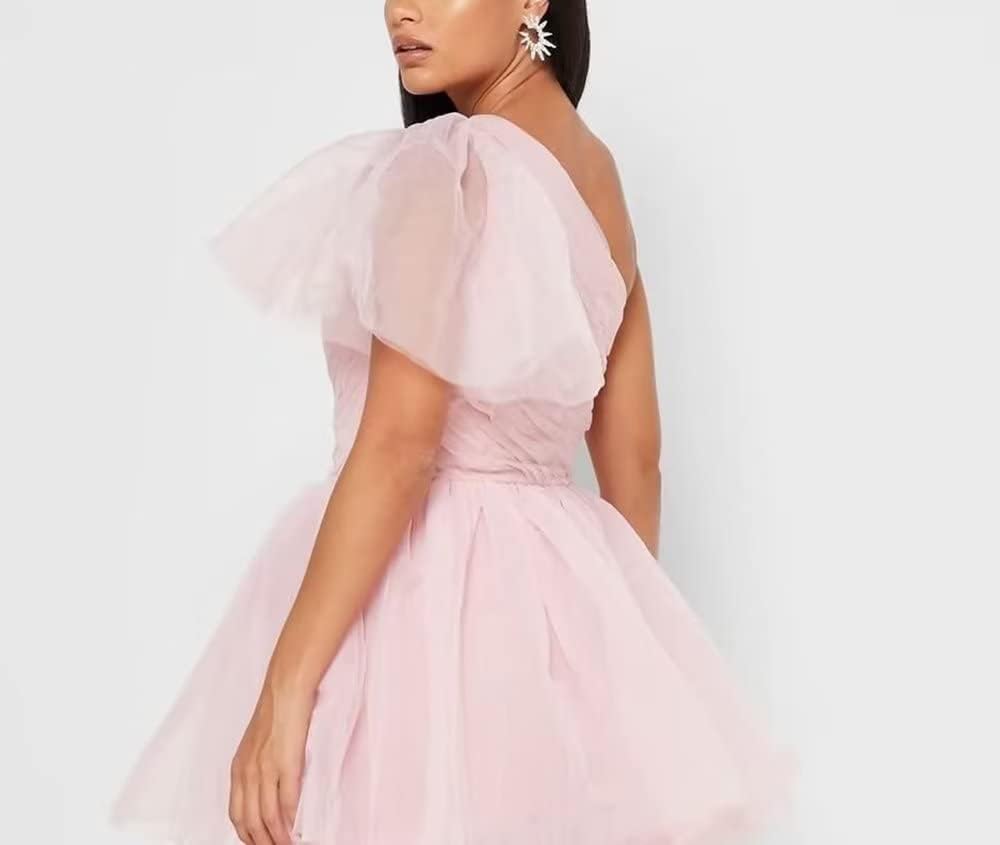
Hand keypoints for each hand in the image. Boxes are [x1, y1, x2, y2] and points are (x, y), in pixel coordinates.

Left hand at [228, 680, 314, 844]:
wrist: (286, 689)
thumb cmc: (276, 712)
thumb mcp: (257, 744)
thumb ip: (257, 767)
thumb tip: (266, 790)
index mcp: (238, 769)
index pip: (237, 814)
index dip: (247, 835)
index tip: (258, 843)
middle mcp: (248, 772)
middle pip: (250, 822)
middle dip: (262, 841)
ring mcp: (266, 769)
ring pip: (268, 817)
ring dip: (278, 837)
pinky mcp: (287, 763)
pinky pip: (287, 801)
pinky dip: (291, 820)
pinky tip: (296, 828)